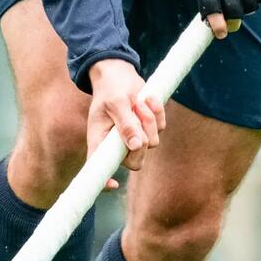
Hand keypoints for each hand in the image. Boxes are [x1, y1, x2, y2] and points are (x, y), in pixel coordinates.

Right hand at [86, 58, 164, 184]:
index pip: (99, 168)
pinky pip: (161, 129)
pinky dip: (157, 113)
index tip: (113, 185)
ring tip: (138, 102)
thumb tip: (136, 146)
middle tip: (137, 114)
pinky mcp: (148, 129)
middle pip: (135, 161)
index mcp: (99, 141)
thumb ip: (126, 124)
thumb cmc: (111, 89)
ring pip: (152, 143)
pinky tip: (147, 99)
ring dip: (149, 120)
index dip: (104, 181)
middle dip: (141, 138)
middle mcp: (116, 145)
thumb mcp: (116, 102)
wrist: (120, 74)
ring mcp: (134, 138)